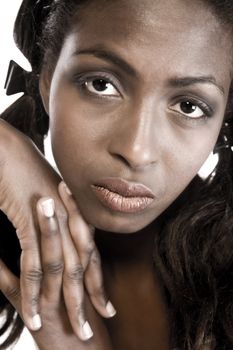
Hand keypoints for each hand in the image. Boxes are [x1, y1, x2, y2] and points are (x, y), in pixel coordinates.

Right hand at [0, 120, 114, 338]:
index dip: (98, 284)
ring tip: (71, 332)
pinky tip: (33, 314)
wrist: (10, 150)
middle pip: (83, 268)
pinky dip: (32, 293)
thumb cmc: (27, 172)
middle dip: (89, 301)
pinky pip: (33, 265)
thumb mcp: (50, 199)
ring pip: (63, 271)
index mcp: (76, 213)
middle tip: (92, 330)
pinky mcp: (30, 222)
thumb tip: (62, 239)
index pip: (91, 256)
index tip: (105, 307)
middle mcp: (70, 219)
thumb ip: (60, 220)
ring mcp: (53, 221)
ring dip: (66, 305)